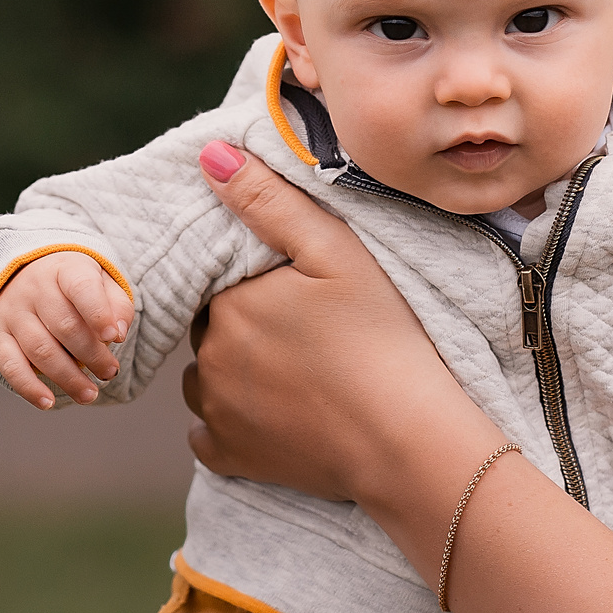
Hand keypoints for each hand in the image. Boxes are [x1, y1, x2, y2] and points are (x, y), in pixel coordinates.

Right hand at [0, 249, 133, 410]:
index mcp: (65, 269)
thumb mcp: (100, 282)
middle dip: (92, 355)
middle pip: (64, 326)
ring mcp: (12, 314)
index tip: (113, 337)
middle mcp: (34, 289)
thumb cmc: (73, 287)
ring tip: (90, 394)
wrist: (21, 276)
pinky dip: (29, 387)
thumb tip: (118, 332)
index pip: (81, 288)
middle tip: (110, 372)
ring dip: (68, 378)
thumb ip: (117, 304)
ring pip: (40, 350)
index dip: (98, 313)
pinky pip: (10, 366)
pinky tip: (48, 403)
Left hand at [182, 140, 499, 517]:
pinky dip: (231, 425)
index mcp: (229, 303)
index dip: (253, 279)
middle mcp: (207, 358)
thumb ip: (269, 201)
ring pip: (205, 377)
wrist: (406, 439)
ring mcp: (216, 413)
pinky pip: (209, 435)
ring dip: (232, 371)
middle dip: (243, 322)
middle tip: (303, 328)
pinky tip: (271, 415)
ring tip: (292, 371)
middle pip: (211, 326)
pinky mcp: (232, 457)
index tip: (295, 290)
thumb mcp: (336, 252)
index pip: (218, 278)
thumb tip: (208, 156)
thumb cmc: (382, 337)